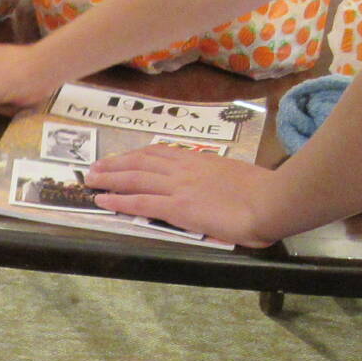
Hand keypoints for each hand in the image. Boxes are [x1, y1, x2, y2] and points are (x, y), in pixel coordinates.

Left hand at [84, 145, 283, 245]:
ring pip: (135, 178)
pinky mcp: (178, 208)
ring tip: (90, 180)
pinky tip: (102, 201)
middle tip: (95, 167)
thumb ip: (222, 180)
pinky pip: (140, 202)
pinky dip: (118, 201)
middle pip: (141, 162)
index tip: (123, 156)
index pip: (162, 152)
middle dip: (115, 164)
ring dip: (109, 179)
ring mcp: (179, 187)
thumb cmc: (265, 194)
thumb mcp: (238, 178)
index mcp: (201, 161)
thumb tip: (218, 187)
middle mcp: (185, 169)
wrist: (271, 201)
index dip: (138, 154)